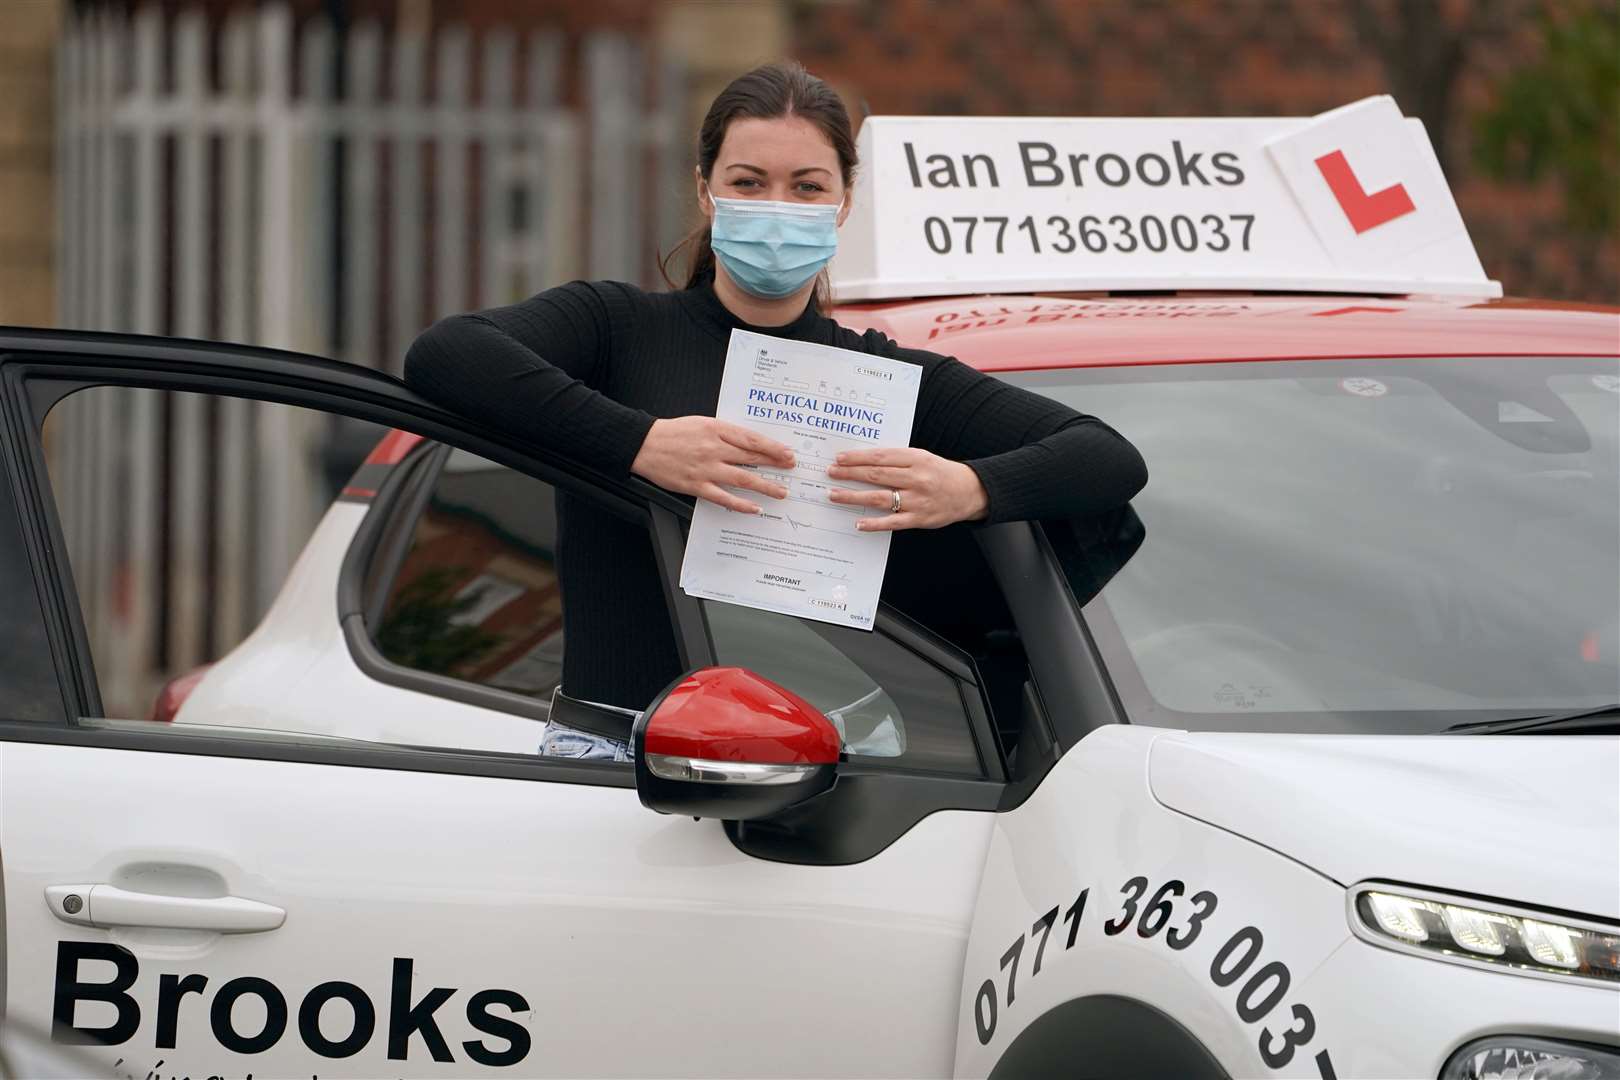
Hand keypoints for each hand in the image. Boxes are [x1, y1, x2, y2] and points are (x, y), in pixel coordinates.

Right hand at [631, 416, 794, 512]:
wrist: (645, 444)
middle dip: (775, 464)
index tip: (788, 453)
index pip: (751, 439)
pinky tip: (755, 508)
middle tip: (791, 470)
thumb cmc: (673, 432)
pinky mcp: (696, 485)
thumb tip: (749, 443)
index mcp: (716, 429)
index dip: (773, 447)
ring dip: (765, 486)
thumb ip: (725, 433)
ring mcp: (706, 469)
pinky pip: (723, 497)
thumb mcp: (702, 423)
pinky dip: (741, 504)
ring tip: (781, 492)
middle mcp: (714, 449)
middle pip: (752, 458)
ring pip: (742, 478)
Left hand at [826, 447, 988, 531]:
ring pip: (880, 498)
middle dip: (850, 474)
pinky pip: (893, 522)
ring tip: (834, 495)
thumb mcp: (922, 458)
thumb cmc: (941, 472)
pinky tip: (858, 523)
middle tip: (830, 473)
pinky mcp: (919, 519)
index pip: (880, 457)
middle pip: (876, 475)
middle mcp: (916, 478)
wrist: (970, 492)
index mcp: (916, 459)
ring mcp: (917, 500)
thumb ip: (897, 459)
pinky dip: (874, 523)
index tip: (839, 458)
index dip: (857, 458)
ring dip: (854, 497)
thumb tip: (864, 461)